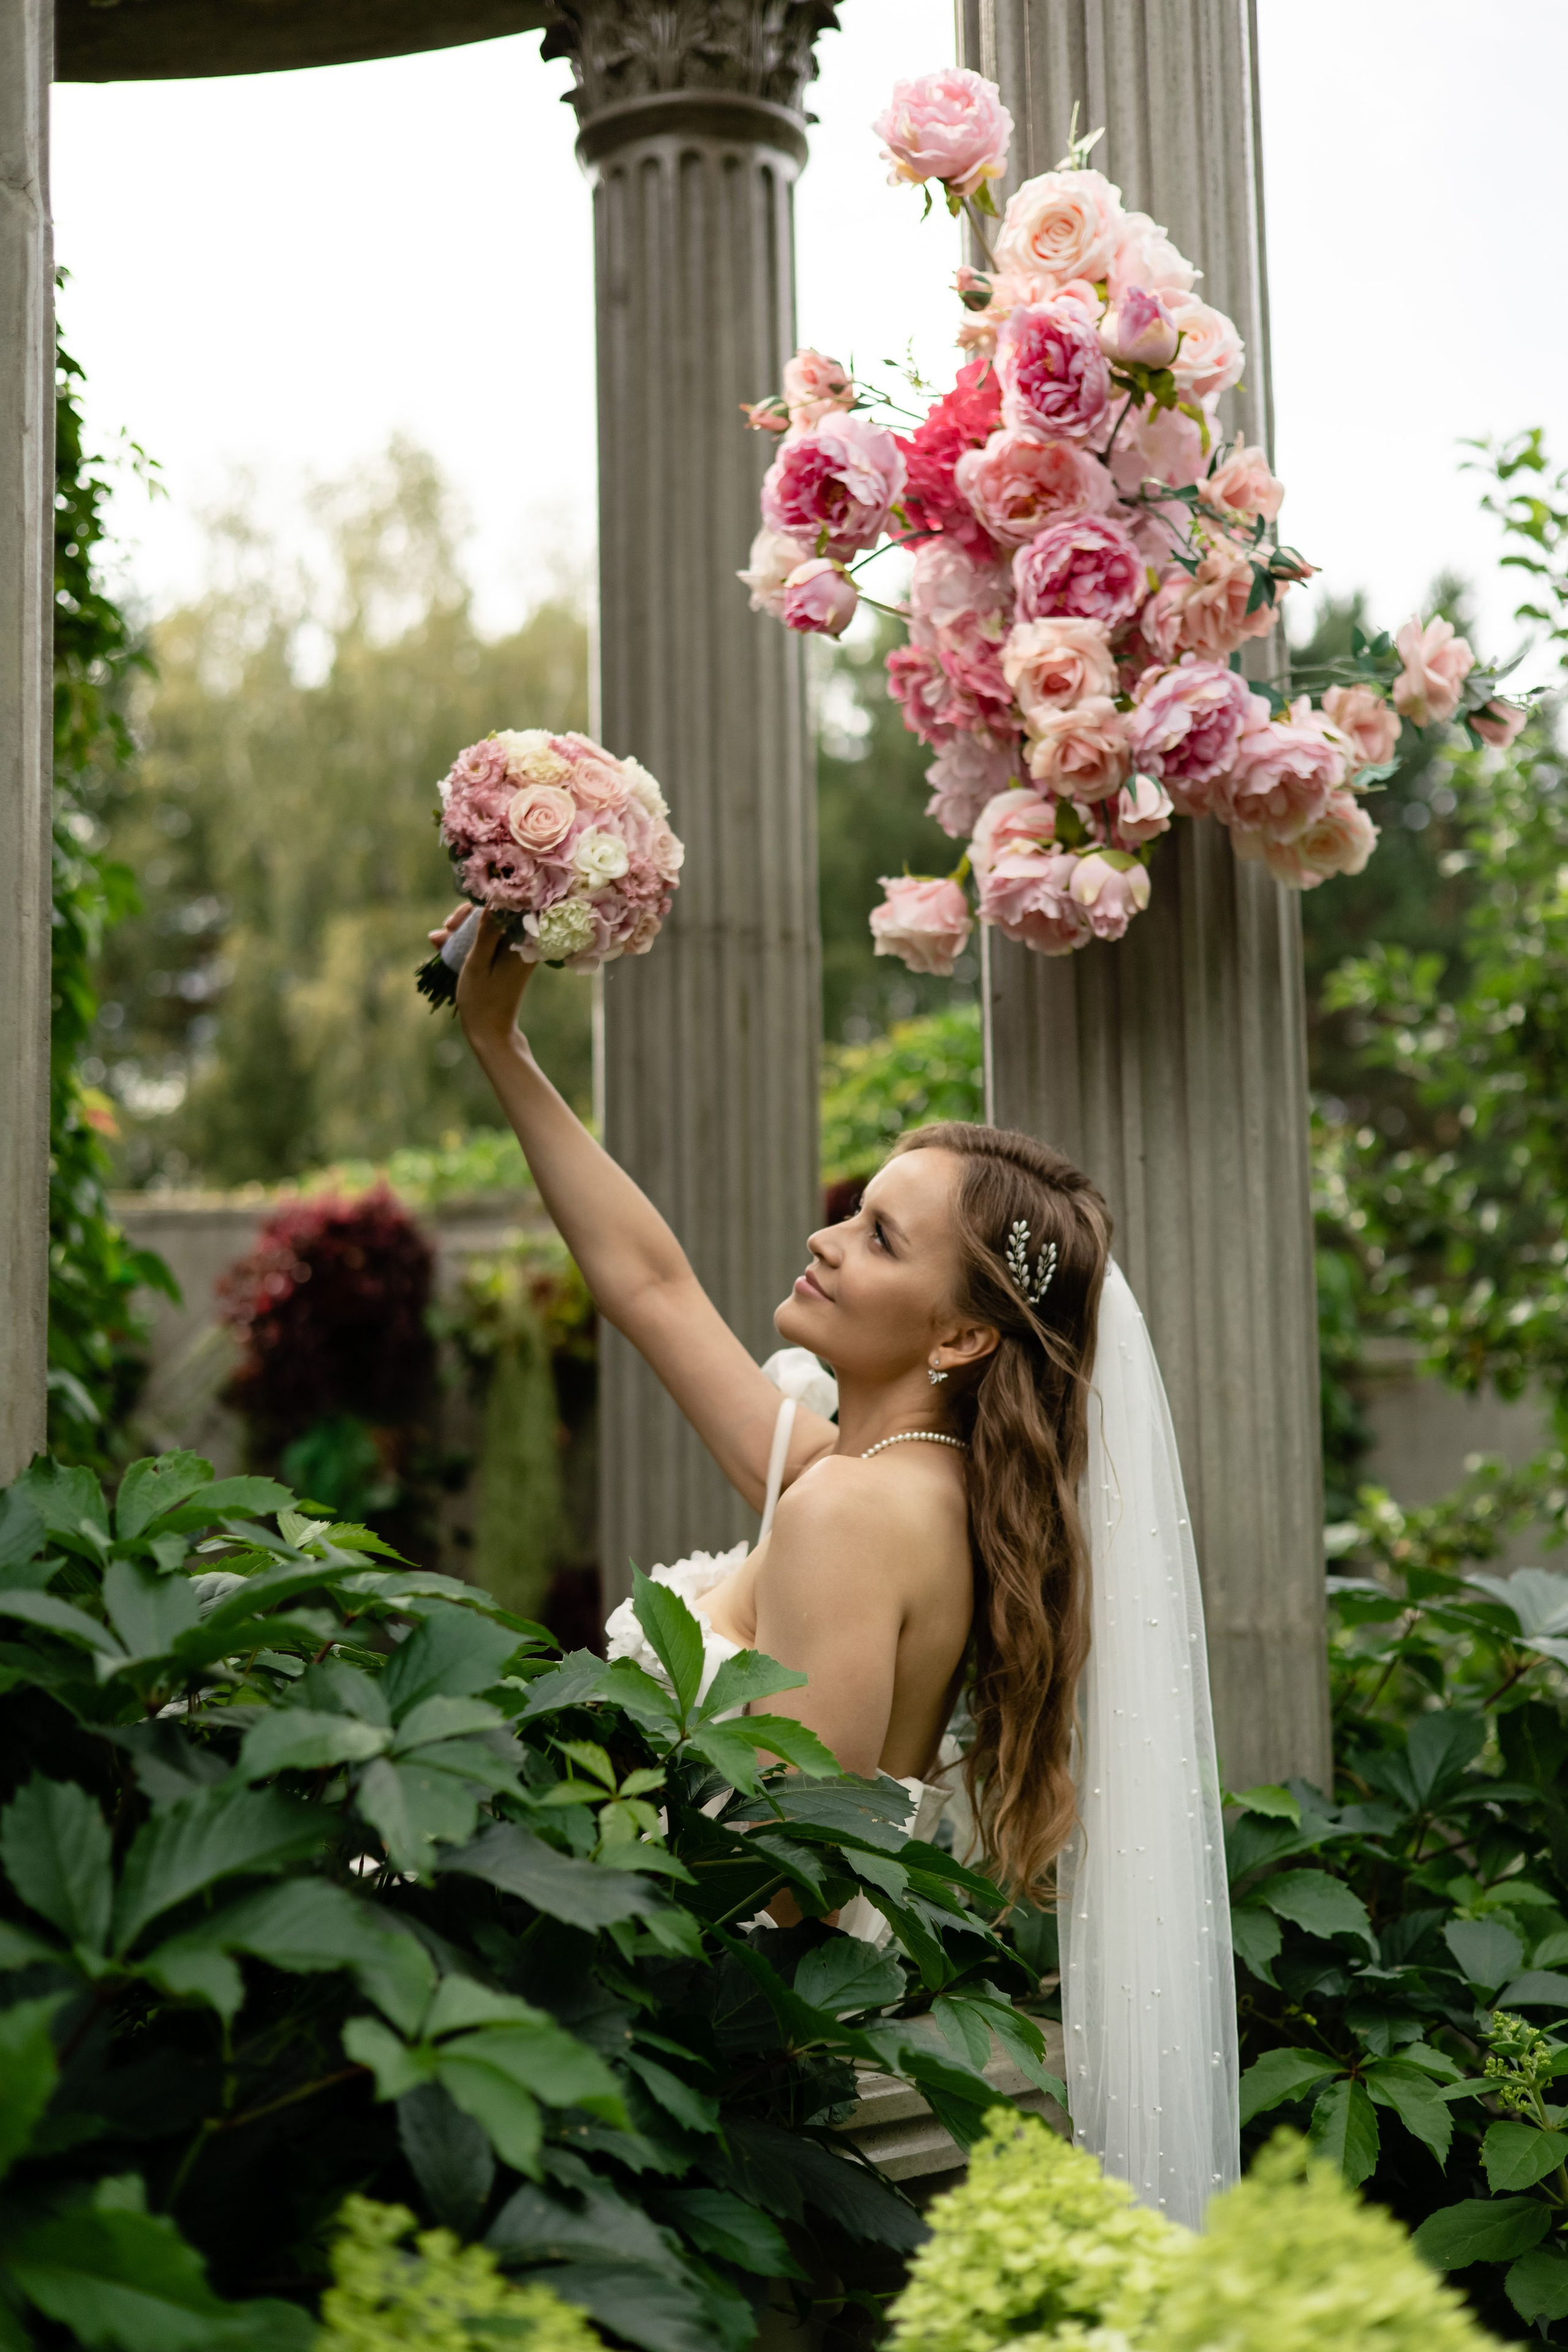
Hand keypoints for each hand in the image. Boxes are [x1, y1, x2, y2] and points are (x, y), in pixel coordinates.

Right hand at [428, 903, 532, 1048]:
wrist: (491, 1031)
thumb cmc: (483, 1000)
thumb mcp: (478, 963)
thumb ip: (486, 932)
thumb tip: (493, 901)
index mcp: (522, 943)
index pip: (504, 906)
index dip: (477, 907)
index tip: (455, 922)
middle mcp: (522, 943)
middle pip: (494, 914)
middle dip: (465, 920)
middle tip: (445, 930)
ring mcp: (514, 951)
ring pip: (486, 926)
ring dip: (461, 931)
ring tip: (438, 941)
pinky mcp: (505, 958)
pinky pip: (486, 941)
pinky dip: (466, 942)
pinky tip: (444, 947)